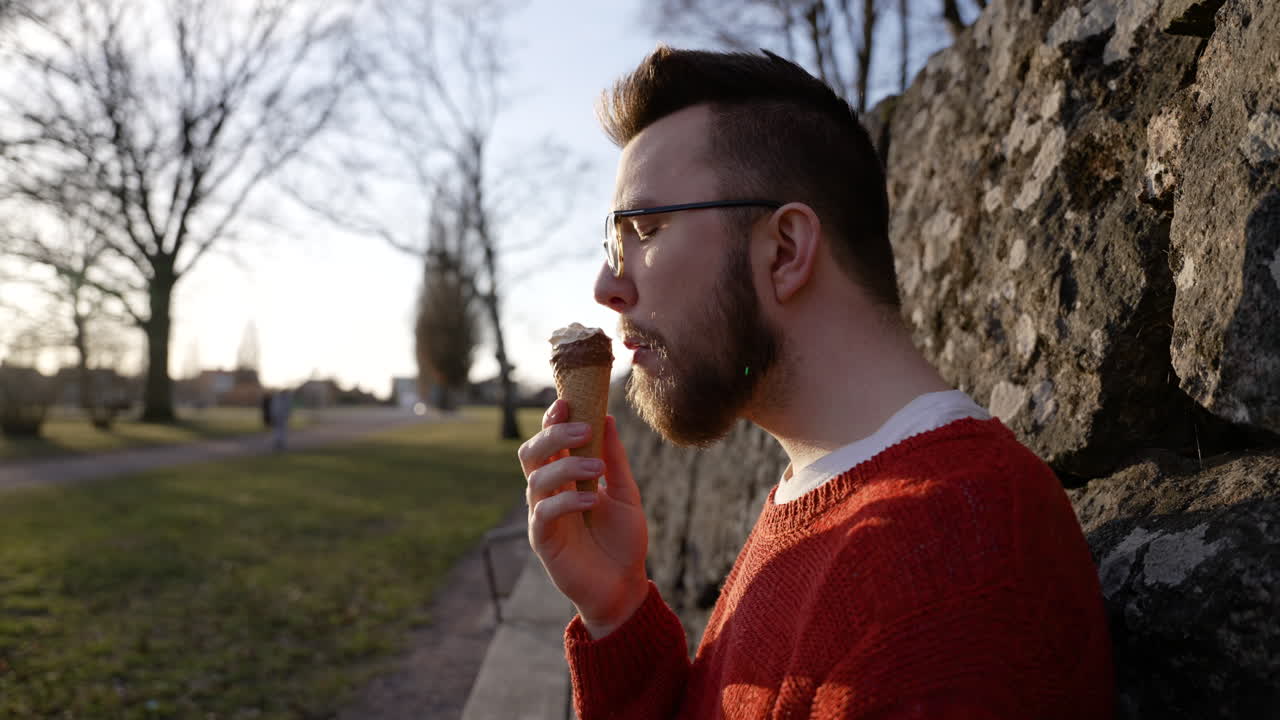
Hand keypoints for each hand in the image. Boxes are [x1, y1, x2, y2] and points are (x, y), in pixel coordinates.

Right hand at [518, 399, 649, 638]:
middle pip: (531, 454)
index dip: (552, 420)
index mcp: (565, 478)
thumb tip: (608, 418)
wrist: (624, 586)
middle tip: (582, 428)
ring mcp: (543, 516)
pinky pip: (544, 512)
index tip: (567, 401)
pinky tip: (592, 500)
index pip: (549, 442)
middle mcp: (549, 493)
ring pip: (536, 479)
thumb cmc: (624, 541)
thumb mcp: (626, 493)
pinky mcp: (543, 541)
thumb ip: (615, 459)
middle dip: (552, 435)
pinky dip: (567, 500)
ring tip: (597, 468)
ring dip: (566, 465)